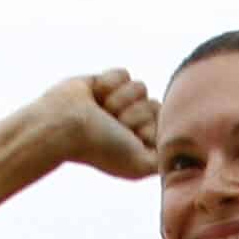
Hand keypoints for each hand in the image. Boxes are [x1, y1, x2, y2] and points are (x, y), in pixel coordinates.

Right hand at [37, 69, 157, 179]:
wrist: (64, 125)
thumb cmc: (100, 147)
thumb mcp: (140, 164)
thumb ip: (165, 160)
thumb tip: (175, 145)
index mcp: (141, 145)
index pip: (166, 123)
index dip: (148, 128)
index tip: (127, 139)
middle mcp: (131, 125)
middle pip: (155, 104)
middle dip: (133, 114)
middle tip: (111, 125)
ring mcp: (119, 104)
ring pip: (141, 87)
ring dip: (120, 99)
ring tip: (101, 111)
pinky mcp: (107, 85)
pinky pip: (124, 74)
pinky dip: (109, 84)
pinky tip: (94, 96)